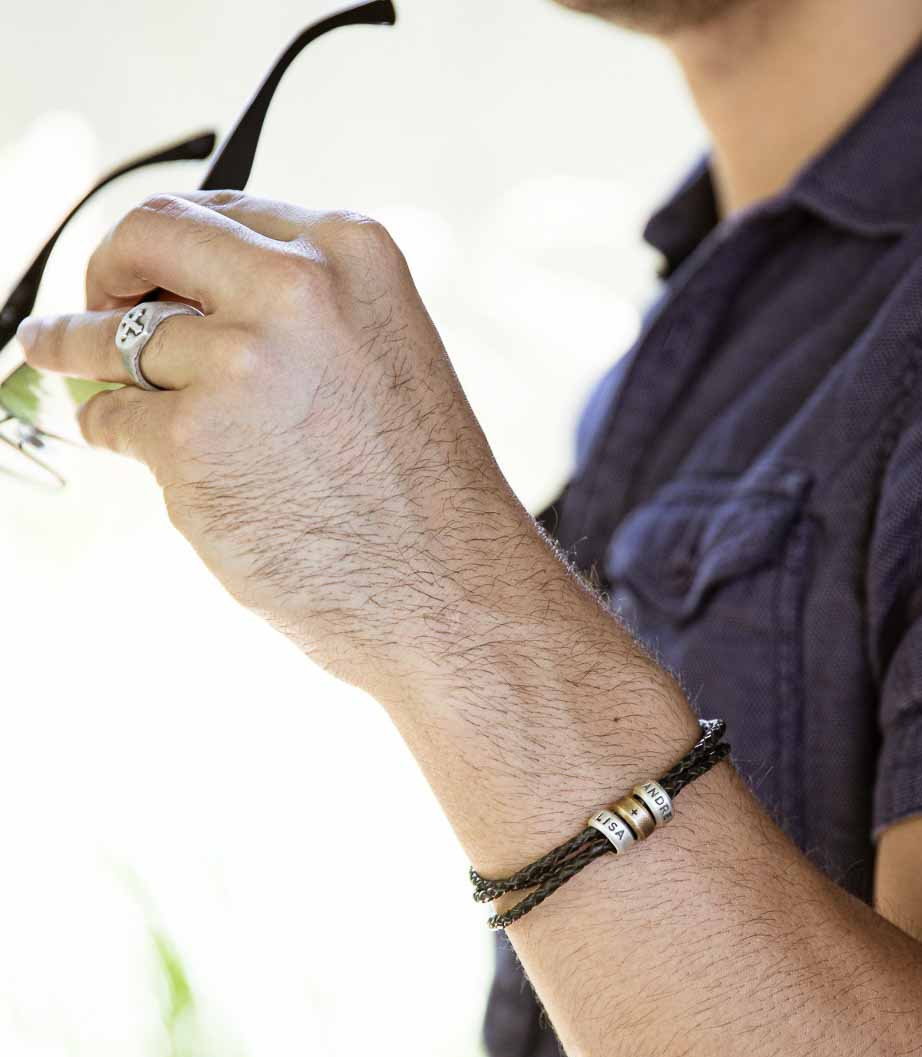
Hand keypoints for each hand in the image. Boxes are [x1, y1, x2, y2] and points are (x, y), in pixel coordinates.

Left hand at [18, 190, 513, 675]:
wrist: (450, 588)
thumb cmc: (425, 490)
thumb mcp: (384, 354)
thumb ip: (299, 313)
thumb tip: (187, 303)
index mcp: (352, 254)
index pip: (221, 211)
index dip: (171, 245)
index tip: (148, 272)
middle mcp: (296, 289)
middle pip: (148, 236)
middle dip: (105, 272)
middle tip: (90, 306)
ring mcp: (239, 363)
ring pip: (110, 335)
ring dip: (85, 357)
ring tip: (80, 374)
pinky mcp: (191, 440)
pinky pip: (112, 418)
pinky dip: (119, 436)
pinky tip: (159, 457)